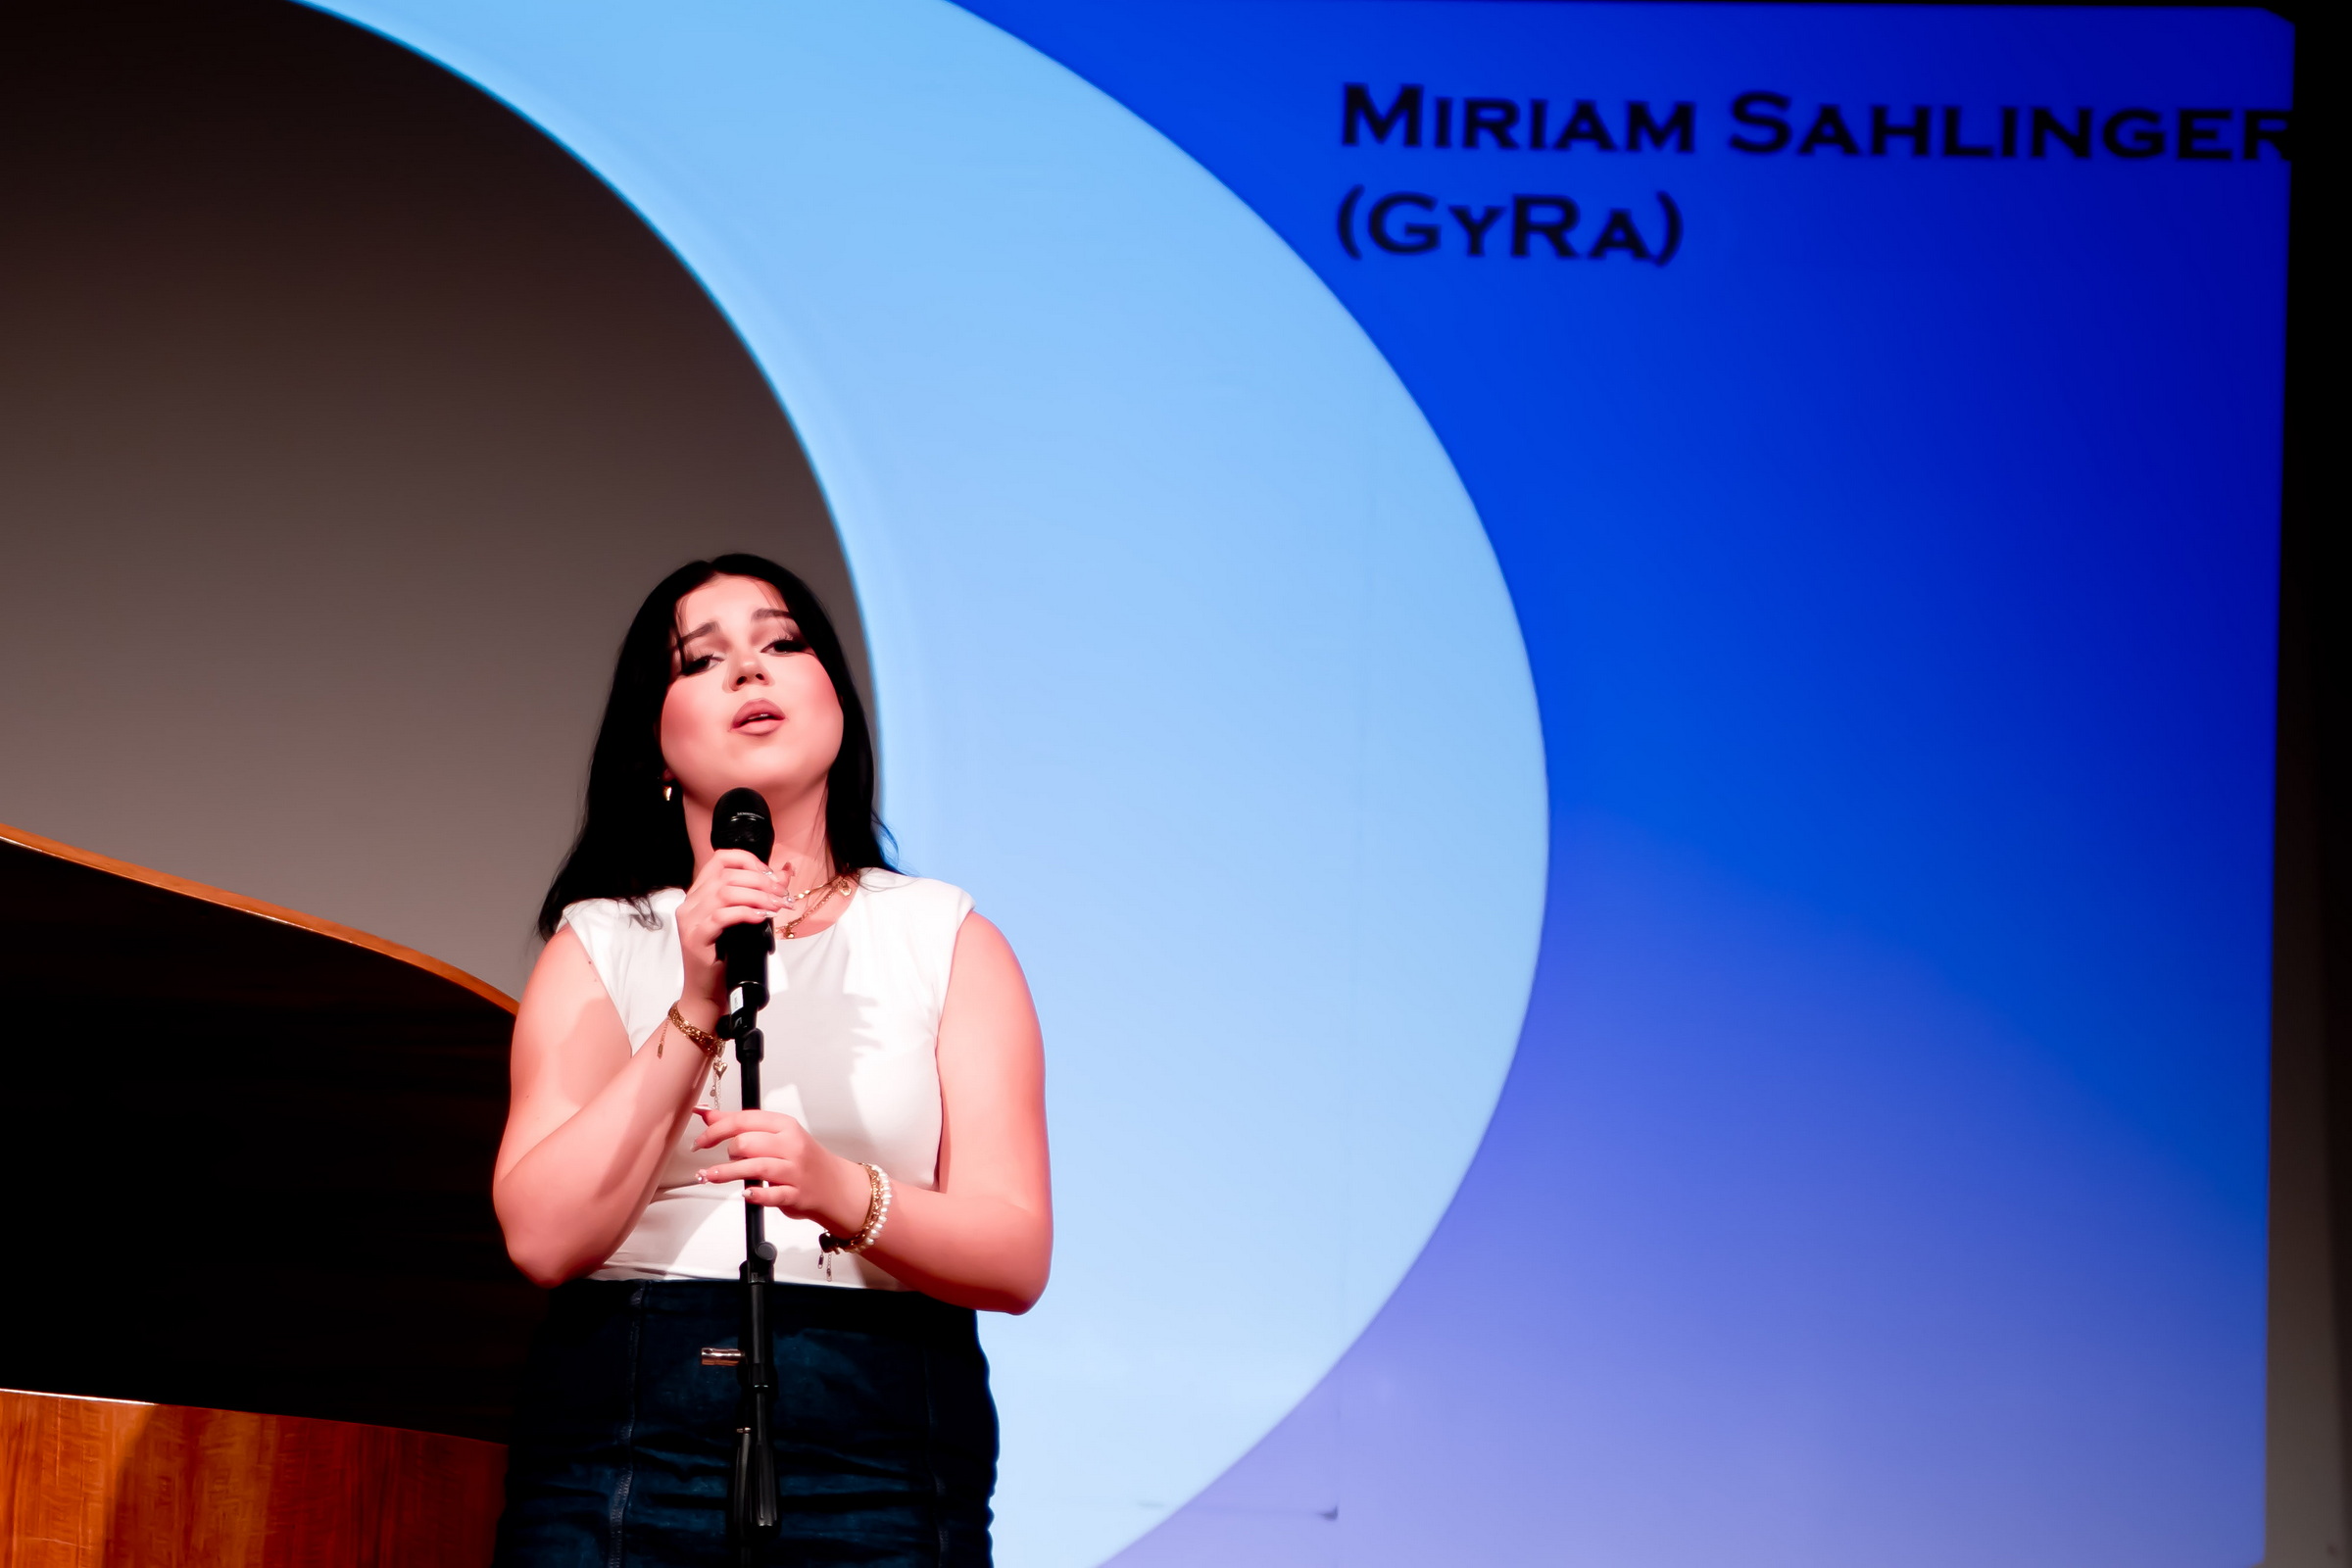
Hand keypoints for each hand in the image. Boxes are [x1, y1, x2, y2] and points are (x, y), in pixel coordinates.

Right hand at [674, 849, 783, 1004]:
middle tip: (782, 896)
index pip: (720, 859)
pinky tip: (760, 919)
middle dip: (761, 882)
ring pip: (724, 893)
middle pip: (726, 875)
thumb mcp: (745, 920)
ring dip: (757, 896)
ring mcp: (690, 920)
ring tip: (776, 907)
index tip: (771, 875)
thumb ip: (762, 893)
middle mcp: (691, 903)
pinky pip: (721, 917)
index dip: (748, 861)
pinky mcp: (695, 938)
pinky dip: (745, 913)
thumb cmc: (726, 956)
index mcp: (699, 893)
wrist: (708, 992)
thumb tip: (786, 870)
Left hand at [691, 1106, 868, 1231]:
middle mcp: (790, 1145)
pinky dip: (755, 1194)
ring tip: (710, 1176)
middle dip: (727, 1152)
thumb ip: (742, 1126)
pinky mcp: (795, 1194)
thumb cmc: (804, 1160)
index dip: (716, 1129)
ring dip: (726, 1173)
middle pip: (746, 1142)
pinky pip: (771, 1194)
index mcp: (785, 1126)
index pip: (744, 1120)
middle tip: (725, 1160)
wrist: (835, 1185)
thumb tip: (709, 1115)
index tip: (702, 1140)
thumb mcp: (777, 1135)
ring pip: (754, 1167)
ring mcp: (794, 1171)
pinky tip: (746, 1193)